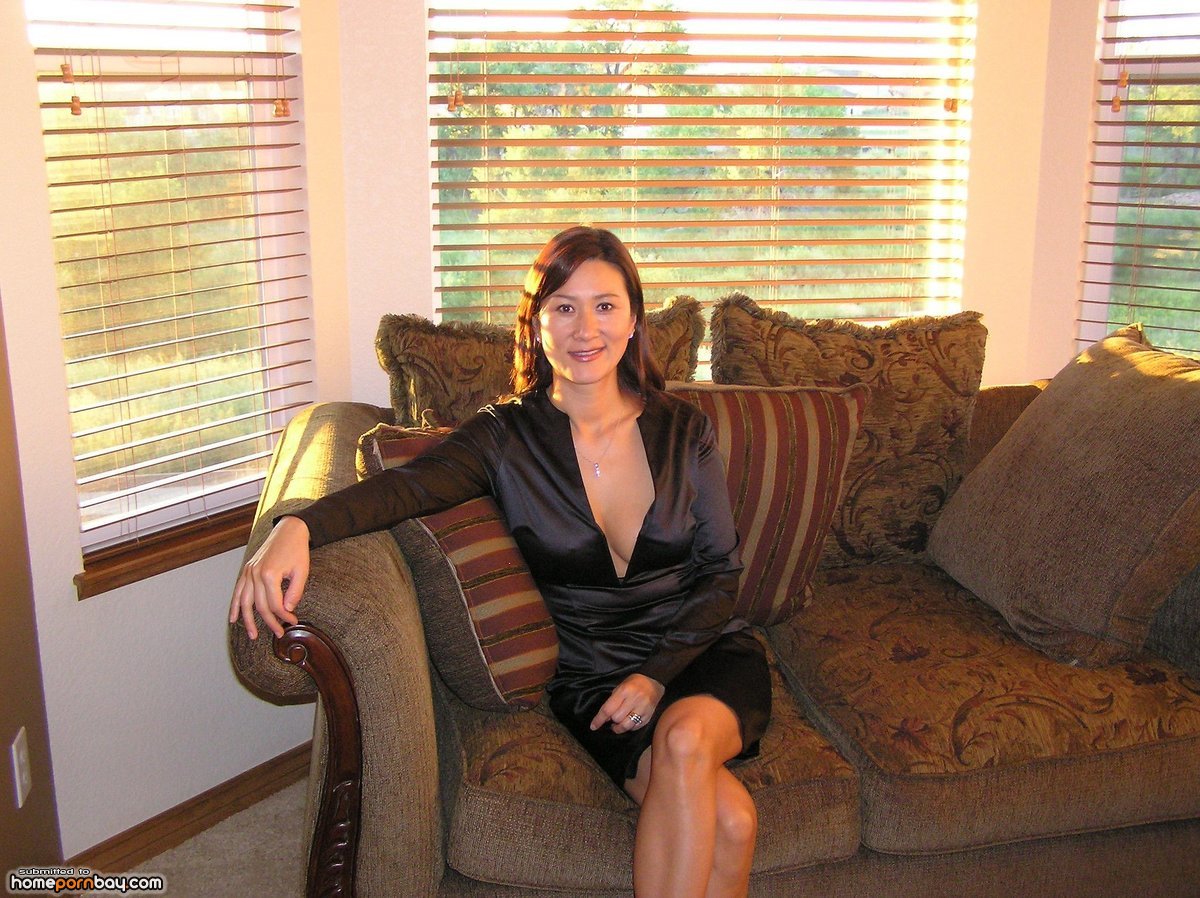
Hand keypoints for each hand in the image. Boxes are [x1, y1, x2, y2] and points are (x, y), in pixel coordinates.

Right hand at [229, 516, 310, 639]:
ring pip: (244, 602)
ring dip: (247, 620)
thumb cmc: (297, 550)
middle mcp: (255, 574)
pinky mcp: (247, 570)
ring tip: (253, 635)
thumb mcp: (302, 572)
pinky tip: (233, 618)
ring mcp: (248, 571)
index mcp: (269, 574)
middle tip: (279, 633)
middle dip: (270, 622)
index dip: (284, 616)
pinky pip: (238, 591)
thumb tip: (287, 610)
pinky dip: (234, 606)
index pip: (274, 604)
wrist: (289, 531)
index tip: (293, 621)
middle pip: (259, 606)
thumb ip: (295, 592)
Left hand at [590, 673, 664, 733]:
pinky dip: (629, 727)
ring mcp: (643, 708)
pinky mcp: (649, 715)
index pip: (608, 709)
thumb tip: (605, 718)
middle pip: (617, 718)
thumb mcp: (620, 687)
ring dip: (619, 727)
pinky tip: (628, 722)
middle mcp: (634, 700)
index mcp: (624, 691)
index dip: (599, 719)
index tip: (593, 726)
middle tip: (611, 718)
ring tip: (617, 725)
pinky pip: (636, 727)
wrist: (654, 680)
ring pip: (626, 725)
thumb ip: (612, 701)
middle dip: (612, 720)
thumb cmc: (634, 683)